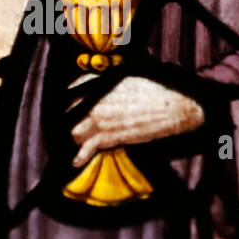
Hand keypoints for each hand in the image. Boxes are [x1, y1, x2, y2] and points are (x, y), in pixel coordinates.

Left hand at [70, 75, 204, 168]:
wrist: (170, 108)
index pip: (72, 91)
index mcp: (99, 83)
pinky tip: (76, 161)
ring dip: (78, 137)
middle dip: (71, 120)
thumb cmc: (153, 91)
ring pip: (74, 131)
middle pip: (69, 112)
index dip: (70, 102)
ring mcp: (99, 119)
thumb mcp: (127, 76)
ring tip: (84, 140)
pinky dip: (80, 156)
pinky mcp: (107, 136)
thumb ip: (109, 79)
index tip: (71, 107)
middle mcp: (95, 100)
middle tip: (75, 125)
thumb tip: (103, 80)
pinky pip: (86, 148)